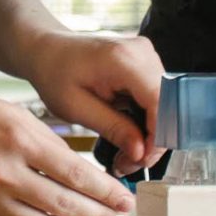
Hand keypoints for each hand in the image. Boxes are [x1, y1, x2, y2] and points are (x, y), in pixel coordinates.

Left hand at [19, 29, 164, 173]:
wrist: (47, 50)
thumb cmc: (54, 73)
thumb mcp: (76, 107)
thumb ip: (112, 128)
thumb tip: (141, 153)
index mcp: (124, 60)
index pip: (161, 102)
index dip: (157, 137)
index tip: (139, 161)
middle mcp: (142, 53)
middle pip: (167, 106)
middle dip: (152, 142)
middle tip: (127, 165)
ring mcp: (146, 57)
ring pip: (165, 107)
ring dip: (148, 136)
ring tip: (124, 156)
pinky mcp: (145, 65)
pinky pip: (155, 101)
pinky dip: (144, 123)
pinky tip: (127, 138)